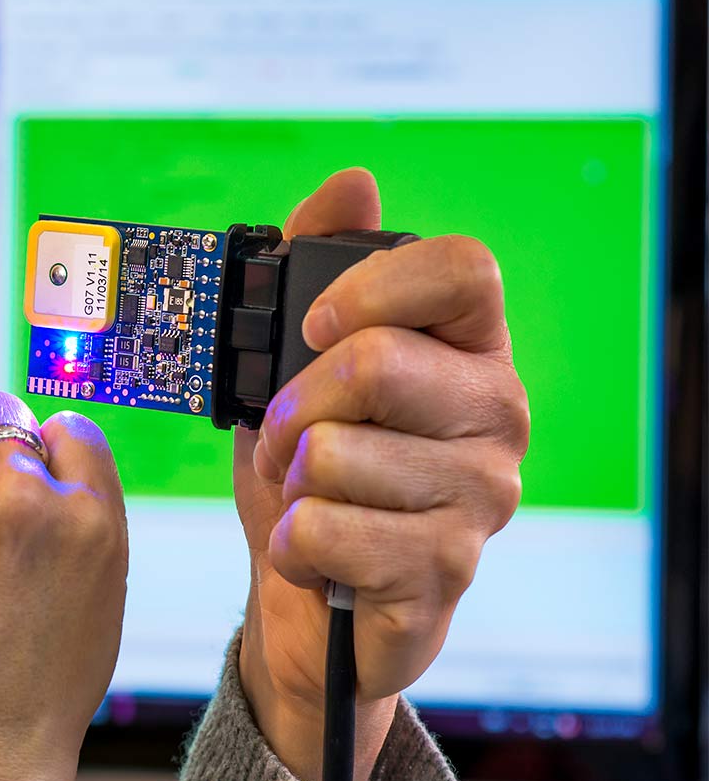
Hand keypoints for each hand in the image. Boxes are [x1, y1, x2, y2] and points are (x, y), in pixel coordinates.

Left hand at [232, 169, 528, 780]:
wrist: (310, 596)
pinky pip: (326, 530)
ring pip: (335, 453)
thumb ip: (314, 269)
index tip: (313, 328)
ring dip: (287, 482)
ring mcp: (481, 495)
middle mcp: (495, 413)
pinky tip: (316, 554)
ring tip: (307, 499)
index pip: (462, 268)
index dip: (371, 288)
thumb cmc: (310, 474)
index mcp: (468, 348)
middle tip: (285, 440)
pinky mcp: (445, 569)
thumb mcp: (292, 368)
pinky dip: (291, 542)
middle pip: (374, 363)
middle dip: (293, 407)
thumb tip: (352, 184)